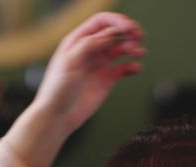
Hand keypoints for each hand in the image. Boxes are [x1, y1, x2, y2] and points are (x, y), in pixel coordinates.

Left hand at [33, 12, 145, 133]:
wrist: (58, 116)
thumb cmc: (57, 90)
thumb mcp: (69, 62)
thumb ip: (89, 45)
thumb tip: (110, 34)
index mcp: (77, 41)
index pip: (101, 22)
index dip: (116, 21)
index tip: (129, 28)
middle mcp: (90, 50)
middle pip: (114, 33)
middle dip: (128, 32)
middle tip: (139, 36)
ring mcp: (99, 65)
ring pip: (121, 49)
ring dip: (132, 48)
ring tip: (139, 53)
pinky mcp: (107, 80)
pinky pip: (124, 68)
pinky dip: (132, 66)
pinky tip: (136, 68)